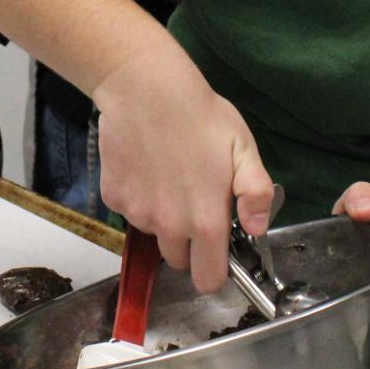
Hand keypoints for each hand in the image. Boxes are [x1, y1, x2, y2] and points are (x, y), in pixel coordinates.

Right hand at [91, 40, 273, 294]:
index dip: (215, 271)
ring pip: (153, 233)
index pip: (208, 279)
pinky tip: (146, 166)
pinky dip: (138, 197)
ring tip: (170, 176)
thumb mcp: (243, 149)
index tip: (218, 253)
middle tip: (195, 204)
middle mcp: (167, 227)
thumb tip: (257, 228)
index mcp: (204, 222)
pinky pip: (129, 210)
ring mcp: (135, 214)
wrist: (145, 88)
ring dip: (163, 218)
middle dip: (188, 244)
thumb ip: (255, 194)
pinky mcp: (112, 198)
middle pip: (178, 259)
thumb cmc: (201, 117)